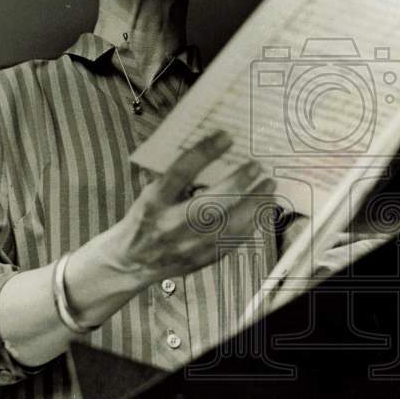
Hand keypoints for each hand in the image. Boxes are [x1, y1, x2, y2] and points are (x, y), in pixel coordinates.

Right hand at [110, 130, 275, 283]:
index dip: (204, 153)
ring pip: (226, 226)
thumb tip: (215, 154)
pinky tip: (261, 211)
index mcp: (153, 202)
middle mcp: (169, 225)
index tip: (225, 137)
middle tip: (257, 167)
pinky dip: (250, 225)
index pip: (179, 173)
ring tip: (268, 188)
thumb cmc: (145, 219)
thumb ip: (179, 178)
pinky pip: (231, 242)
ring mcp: (185, 247)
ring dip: (252, 205)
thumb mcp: (152, 193)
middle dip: (237, 183)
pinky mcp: (200, 260)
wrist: (131, 262)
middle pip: (207, 203)